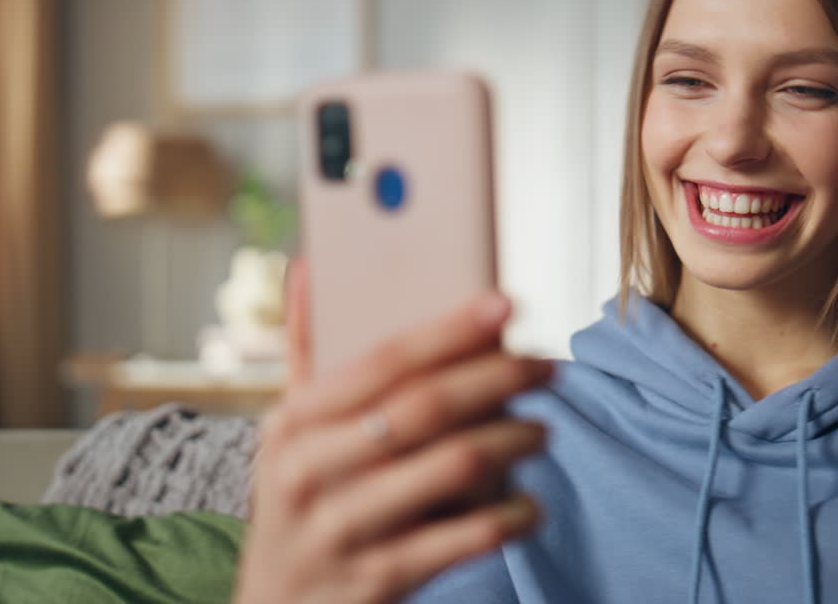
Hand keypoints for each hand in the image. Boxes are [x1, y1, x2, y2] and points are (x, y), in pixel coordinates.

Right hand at [233, 260, 552, 603]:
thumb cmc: (302, 503)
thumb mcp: (289, 435)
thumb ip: (306, 353)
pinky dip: (509, 515)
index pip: (383, 360)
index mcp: (292, 423)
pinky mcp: (377, 582)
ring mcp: (341, 531)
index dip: (450, 328)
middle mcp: (309, 472)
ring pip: (452, 467)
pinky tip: (530, 503)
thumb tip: (310, 265)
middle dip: (499, 379)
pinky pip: (463, 539)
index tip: (506, 303)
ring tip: (543, 432)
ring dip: (513, 442)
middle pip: (425, 407)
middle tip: (548, 367)